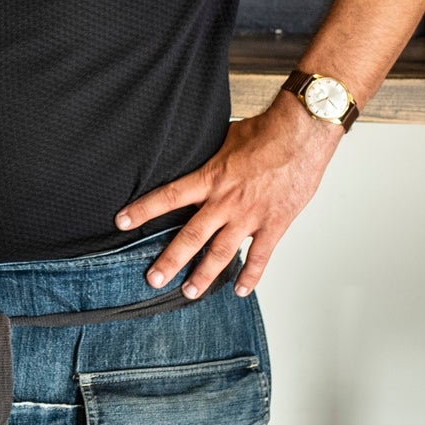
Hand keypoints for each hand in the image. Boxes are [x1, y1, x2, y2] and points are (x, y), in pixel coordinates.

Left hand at [116, 96, 342, 298]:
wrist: (302, 133)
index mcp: (211, 178)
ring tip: (189, 292)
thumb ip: (209, 159)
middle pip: (191, 236)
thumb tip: (193, 158)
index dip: (143, 210)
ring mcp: (250, 216)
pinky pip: (260, 256)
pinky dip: (251, 275)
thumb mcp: (224, 140)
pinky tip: (240, 290)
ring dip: (204, 275)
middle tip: (153, 279)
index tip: (122, 222)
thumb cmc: (266, 131)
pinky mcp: (275, 224)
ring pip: (222, 252)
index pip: (169, 196)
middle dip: (170, 260)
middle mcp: (226, 201)